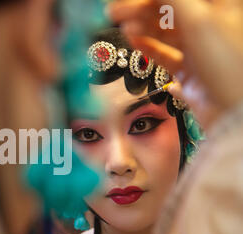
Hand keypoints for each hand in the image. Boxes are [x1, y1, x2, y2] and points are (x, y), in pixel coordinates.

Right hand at [107, 0, 242, 129]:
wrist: (231, 111)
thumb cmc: (225, 63)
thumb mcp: (199, 20)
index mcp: (219, 6)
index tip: (129, 0)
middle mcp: (208, 25)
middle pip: (168, 10)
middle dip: (140, 9)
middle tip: (114, 12)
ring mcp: (198, 48)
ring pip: (164, 31)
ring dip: (141, 27)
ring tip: (122, 27)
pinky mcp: (189, 69)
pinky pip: (164, 53)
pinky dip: (147, 47)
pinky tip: (132, 40)